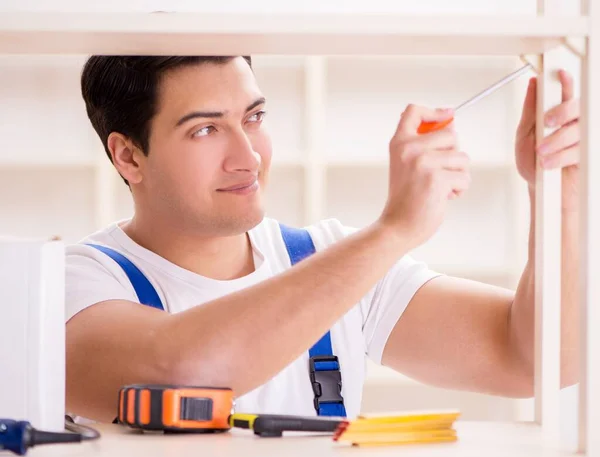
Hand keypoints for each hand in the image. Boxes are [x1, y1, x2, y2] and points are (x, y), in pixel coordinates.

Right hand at [379, 104, 470, 248]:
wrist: (398, 226)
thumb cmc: (406, 197)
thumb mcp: (406, 164)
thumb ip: (422, 143)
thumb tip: (450, 120)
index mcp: (399, 143)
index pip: (413, 111)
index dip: (434, 111)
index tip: (447, 116)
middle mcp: (410, 149)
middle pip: (451, 134)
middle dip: (453, 154)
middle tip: (438, 172)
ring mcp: (424, 163)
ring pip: (462, 157)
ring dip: (457, 174)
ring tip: (439, 187)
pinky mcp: (438, 179)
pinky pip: (464, 177)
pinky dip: (458, 189)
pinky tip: (442, 197)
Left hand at [515, 70, 579, 209]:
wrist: (540, 190)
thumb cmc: (532, 162)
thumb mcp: (524, 135)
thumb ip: (530, 111)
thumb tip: (533, 85)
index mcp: (559, 115)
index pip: (567, 93)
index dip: (567, 81)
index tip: (560, 75)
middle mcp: (574, 124)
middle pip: (578, 107)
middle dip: (561, 112)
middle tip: (547, 122)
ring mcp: (583, 139)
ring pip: (578, 129)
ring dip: (557, 141)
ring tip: (541, 153)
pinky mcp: (588, 155)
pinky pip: (580, 150)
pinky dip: (562, 156)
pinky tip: (549, 163)